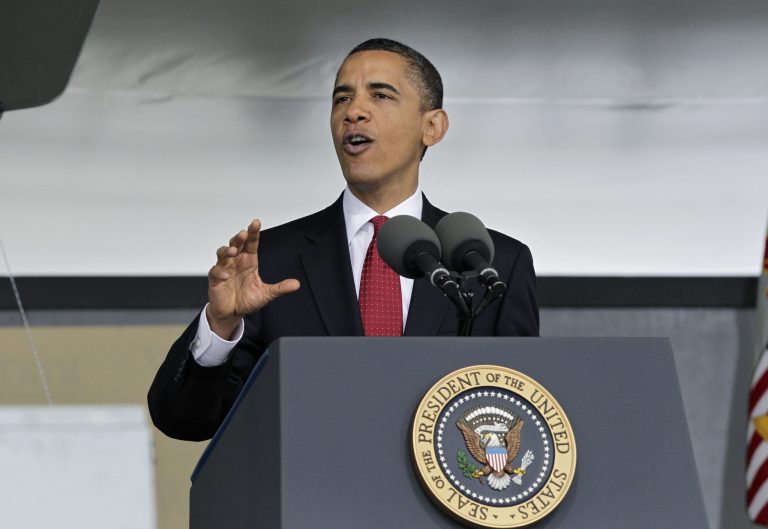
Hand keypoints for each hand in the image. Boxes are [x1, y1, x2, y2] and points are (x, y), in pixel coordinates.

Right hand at [206, 219, 299, 337]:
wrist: (233, 313)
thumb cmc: (247, 300)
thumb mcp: (266, 294)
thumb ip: (280, 288)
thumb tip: (296, 284)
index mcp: (249, 261)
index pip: (251, 243)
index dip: (253, 233)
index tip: (256, 223)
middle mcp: (237, 262)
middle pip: (236, 244)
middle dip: (239, 238)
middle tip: (244, 234)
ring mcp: (225, 269)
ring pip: (223, 254)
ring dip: (227, 251)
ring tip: (233, 251)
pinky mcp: (216, 279)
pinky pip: (215, 272)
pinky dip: (220, 272)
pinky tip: (226, 275)